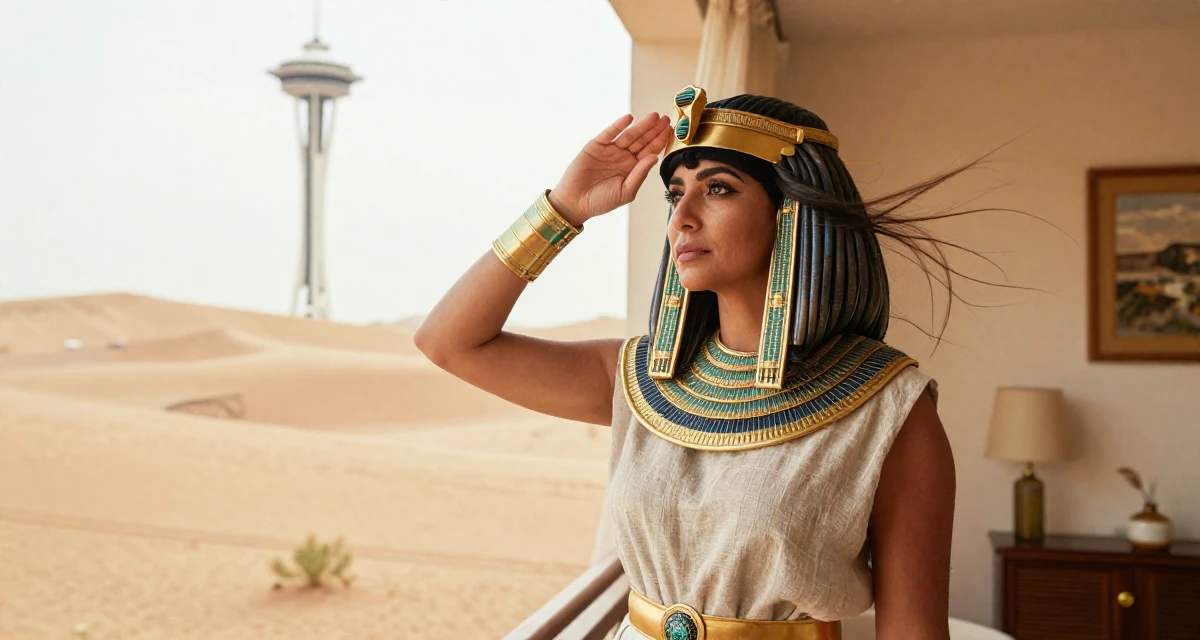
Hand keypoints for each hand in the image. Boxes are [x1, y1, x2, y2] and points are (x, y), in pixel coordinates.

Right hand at [548, 112, 673, 226]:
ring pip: (629, 135)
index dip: (660, 141)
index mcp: (633, 168)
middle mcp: (623, 157)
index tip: (670, 130)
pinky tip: (628, 119)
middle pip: (642, 140)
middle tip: (666, 119)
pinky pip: (609, 134)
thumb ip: (639, 174)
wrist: (575, 203)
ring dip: (641, 125)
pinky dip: (618, 126)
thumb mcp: (626, 191)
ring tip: (653, 117)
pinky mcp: (595, 146)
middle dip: (654, 130)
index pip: (650, 151)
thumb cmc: (601, 201)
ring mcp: (610, 150)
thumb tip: (654, 158)